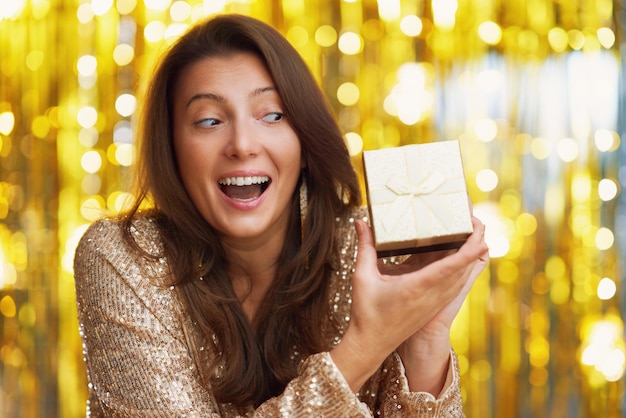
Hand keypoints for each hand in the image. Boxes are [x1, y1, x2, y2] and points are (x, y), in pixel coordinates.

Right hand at [330, 215, 488, 391]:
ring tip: (474, 235)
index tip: (480, 234)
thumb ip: (365, 247)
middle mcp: (431, 296)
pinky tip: (464, 259)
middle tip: (477, 222)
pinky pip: (454, 285)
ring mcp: (435, 302)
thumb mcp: (363, 277)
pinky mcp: (433, 306)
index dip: (468, 250)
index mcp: (417, 287)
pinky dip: (461, 269)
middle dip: (474, 245)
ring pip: (461, 277)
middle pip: (462, 268)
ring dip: (470, 257)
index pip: (450, 266)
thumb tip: (360, 222)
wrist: (371, 344)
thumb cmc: (366, 313)